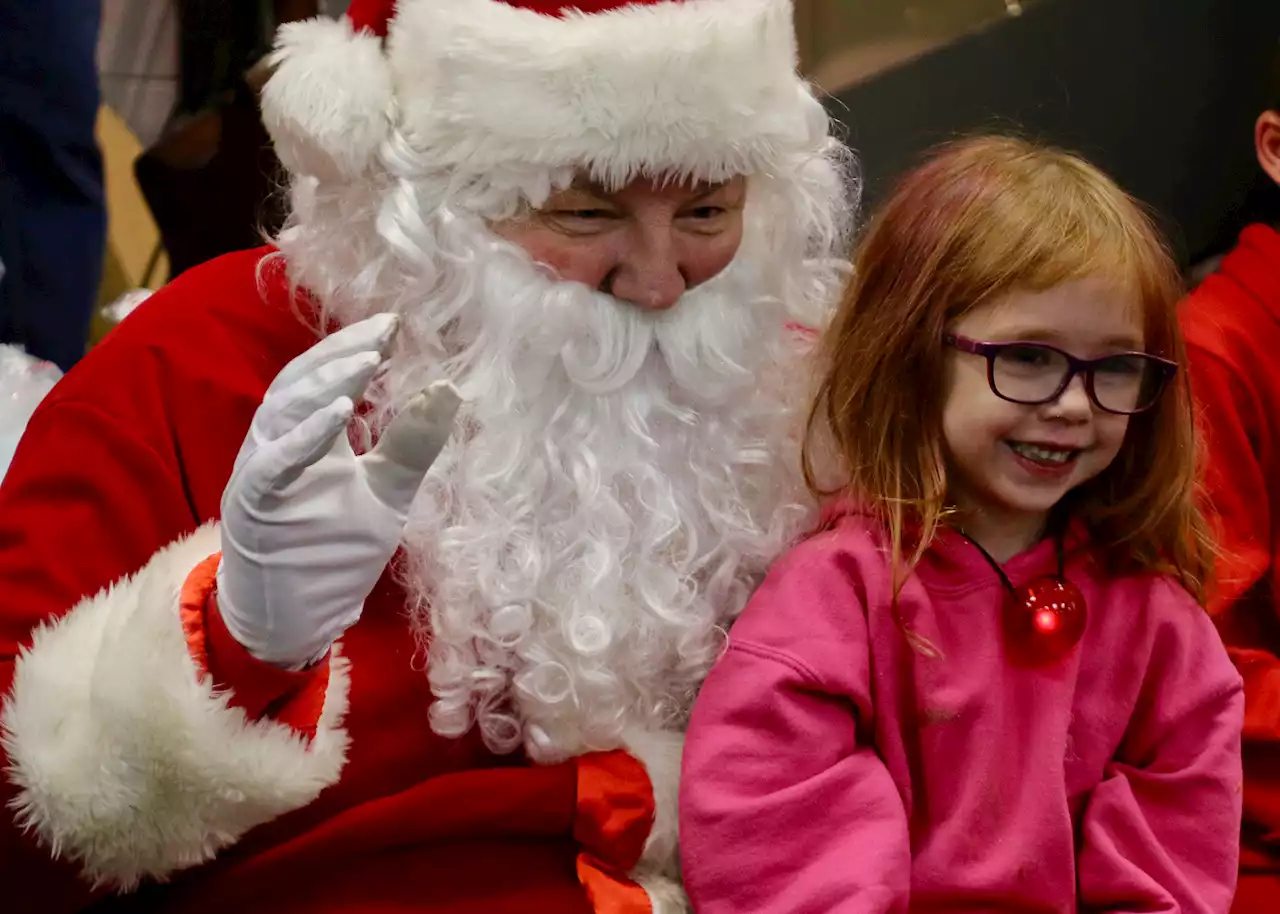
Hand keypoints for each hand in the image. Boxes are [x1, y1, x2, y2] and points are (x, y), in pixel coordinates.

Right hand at [215, 314, 460, 667]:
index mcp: (307, 438)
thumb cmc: (333, 553)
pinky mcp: (251, 506)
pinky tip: (339, 411)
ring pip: (282, 412)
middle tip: (382, 331)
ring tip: (366, 361)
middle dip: (341, 353)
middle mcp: (277, 446)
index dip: (356, 349)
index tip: (396, 326)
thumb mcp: (387, 493)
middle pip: (300, 382)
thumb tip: (448, 388)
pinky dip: (303, 436)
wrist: (292, 619)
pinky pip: (271, 464)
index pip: (325, 378)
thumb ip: (412, 445)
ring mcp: (259, 474)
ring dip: (325, 383)